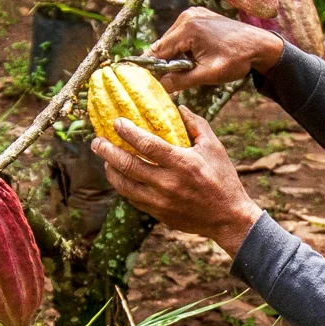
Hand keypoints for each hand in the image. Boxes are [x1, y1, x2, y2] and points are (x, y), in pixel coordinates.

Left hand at [94, 109, 262, 254]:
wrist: (228, 218)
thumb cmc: (223, 179)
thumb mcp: (214, 147)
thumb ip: (196, 124)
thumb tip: (179, 107)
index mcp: (182, 163)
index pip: (147, 144)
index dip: (127, 132)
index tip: (115, 122)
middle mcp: (168, 183)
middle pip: (128, 165)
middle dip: (107, 151)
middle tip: (96, 140)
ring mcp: (161, 201)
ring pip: (125, 185)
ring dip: (111, 170)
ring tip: (105, 159)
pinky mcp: (158, 214)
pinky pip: (133, 198)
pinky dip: (123, 186)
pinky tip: (120, 176)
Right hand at [145, 8, 285, 93]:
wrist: (260, 46)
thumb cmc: (237, 60)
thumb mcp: (208, 74)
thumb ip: (181, 80)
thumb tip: (159, 86)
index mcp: (187, 28)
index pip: (159, 51)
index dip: (154, 68)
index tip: (150, 82)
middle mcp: (187, 16)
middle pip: (164, 44)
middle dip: (166, 62)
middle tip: (172, 80)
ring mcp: (193, 13)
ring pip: (172, 40)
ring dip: (175, 55)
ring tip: (189, 68)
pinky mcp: (199, 15)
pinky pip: (182, 34)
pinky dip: (184, 46)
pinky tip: (194, 57)